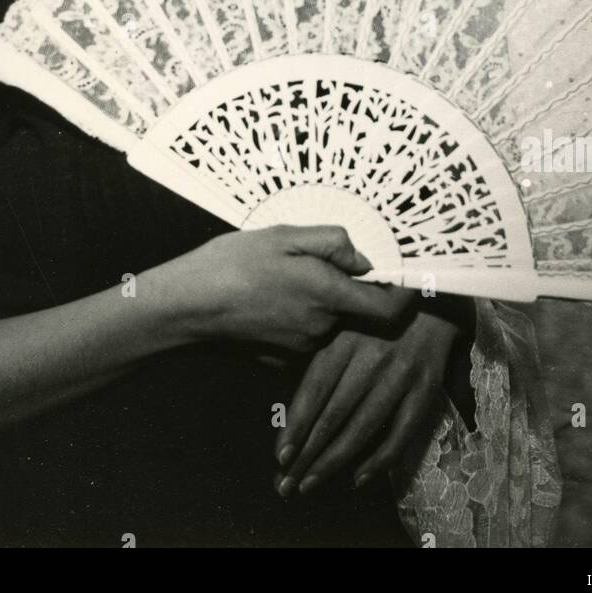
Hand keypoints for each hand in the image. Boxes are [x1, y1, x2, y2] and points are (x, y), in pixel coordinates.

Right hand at [171, 224, 407, 355]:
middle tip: (317, 262)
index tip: (403, 277)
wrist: (188, 303)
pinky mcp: (282, 358)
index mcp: (328, 294)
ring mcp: (301, 347)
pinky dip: (298, 317)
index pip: (389, 309)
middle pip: (357, 313)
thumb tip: (362, 259)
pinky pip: (305, 334)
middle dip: (349, 289)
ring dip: (321, 302)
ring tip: (284, 277)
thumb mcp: (286, 234)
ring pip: (330, 322)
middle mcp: (321, 327)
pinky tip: (269, 299)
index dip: (403, 294)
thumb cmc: (234, 263)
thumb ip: (332, 243)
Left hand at [273, 299, 463, 495]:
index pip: (314, 389)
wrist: (434, 300)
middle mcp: (371, 357)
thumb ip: (324, 360)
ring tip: (310, 484)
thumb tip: (292, 409)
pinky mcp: (425, 389)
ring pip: (362, 427)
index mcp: (345, 338)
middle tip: (285, 484)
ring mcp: (400, 375)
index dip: (296, 425)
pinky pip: (401, 432)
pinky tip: (358, 479)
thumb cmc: (377, 319)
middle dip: (307, 453)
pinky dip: (379, 459)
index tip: (279, 456)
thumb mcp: (346, 326)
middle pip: (334, 414)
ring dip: (334, 461)